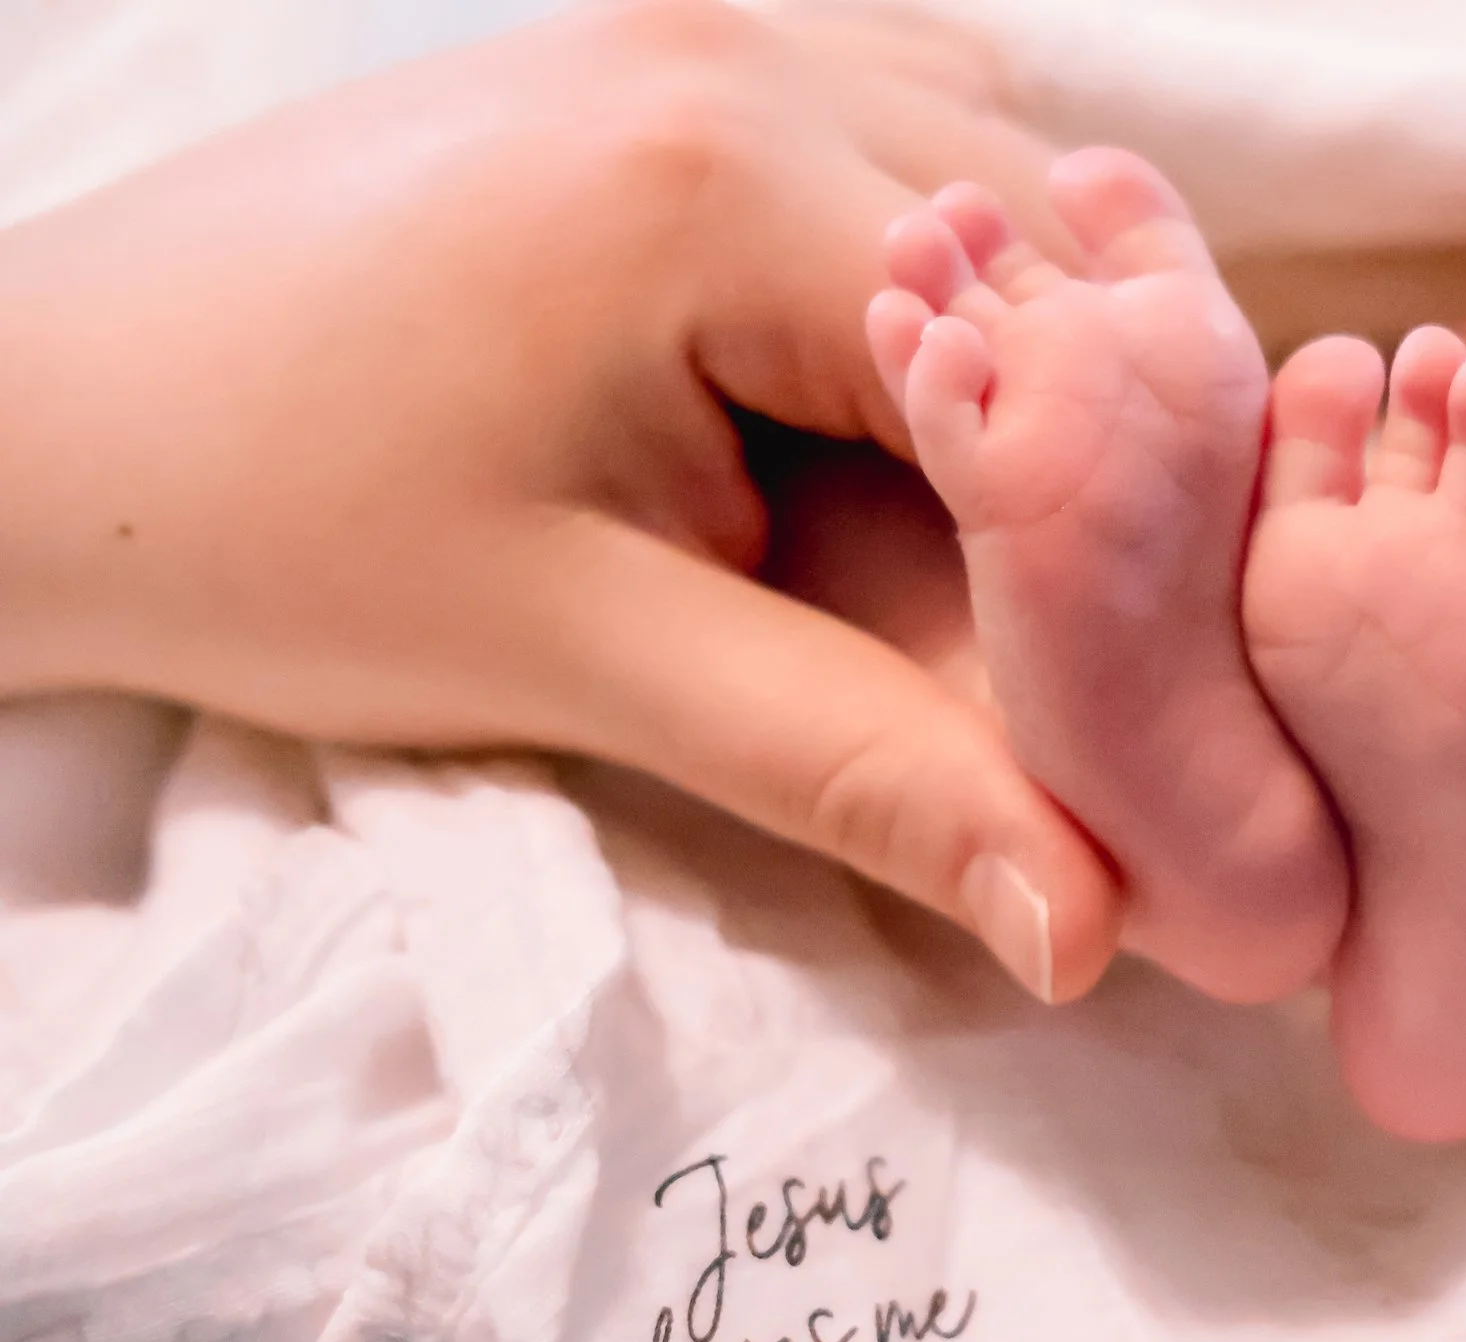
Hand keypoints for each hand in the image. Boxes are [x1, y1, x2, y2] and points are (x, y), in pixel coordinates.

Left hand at [0, 0, 1117, 1002]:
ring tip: (1002, 507)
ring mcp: (698, 20)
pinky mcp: (657, 49)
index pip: (1061, 354)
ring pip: (1003, 166)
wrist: (47, 419)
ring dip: (1038, 334)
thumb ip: (863, 769)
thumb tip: (1088, 925)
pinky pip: (898, 122)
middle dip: (1107, 434)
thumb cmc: (281, 535)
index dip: (1135, 535)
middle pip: (1061, 241)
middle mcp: (742, 46)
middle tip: (1090, 617)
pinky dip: (945, 258)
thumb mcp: (591, 658)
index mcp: (725, 178)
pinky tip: (901, 382)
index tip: (1153, 683)